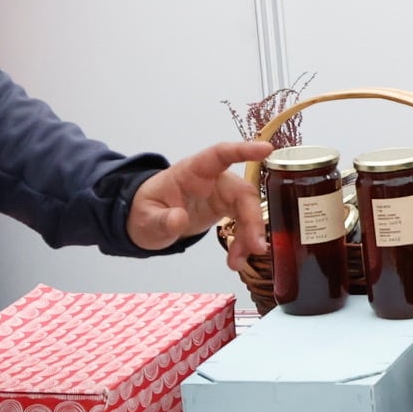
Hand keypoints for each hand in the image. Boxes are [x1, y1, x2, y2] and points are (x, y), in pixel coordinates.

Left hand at [123, 141, 273, 256]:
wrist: (148, 222)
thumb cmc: (146, 210)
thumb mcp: (147, 218)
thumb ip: (162, 220)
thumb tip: (179, 219)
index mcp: (192, 171)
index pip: (220, 154)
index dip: (244, 150)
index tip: (266, 149)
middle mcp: (212, 179)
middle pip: (242, 192)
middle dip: (252, 219)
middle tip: (255, 247)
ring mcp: (221, 194)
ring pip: (247, 209)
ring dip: (249, 235)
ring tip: (236, 262)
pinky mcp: (226, 209)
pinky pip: (243, 223)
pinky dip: (243, 242)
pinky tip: (235, 259)